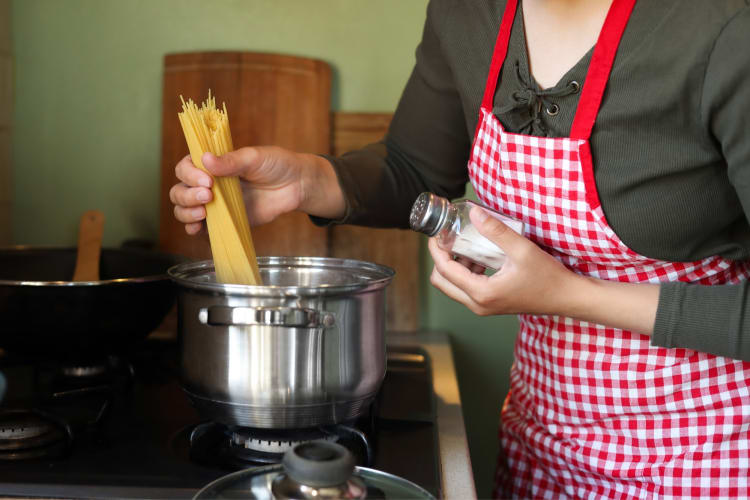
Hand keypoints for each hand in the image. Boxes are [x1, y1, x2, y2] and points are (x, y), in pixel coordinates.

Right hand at [169, 146, 344, 234]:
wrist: (296, 185)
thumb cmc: (276, 165)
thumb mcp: (254, 158)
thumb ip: (231, 161)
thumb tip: (205, 159)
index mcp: (212, 164)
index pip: (185, 168)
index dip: (189, 174)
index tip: (207, 180)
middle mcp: (207, 184)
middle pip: (179, 191)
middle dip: (187, 195)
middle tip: (208, 196)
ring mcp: (214, 204)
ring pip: (184, 210)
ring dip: (186, 212)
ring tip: (203, 213)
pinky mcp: (224, 222)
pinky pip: (201, 229)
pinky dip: (194, 229)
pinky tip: (199, 228)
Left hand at [428, 206, 575, 316]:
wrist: (565, 297)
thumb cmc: (548, 277)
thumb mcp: (522, 249)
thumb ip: (497, 231)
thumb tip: (474, 214)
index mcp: (482, 293)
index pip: (444, 271)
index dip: (436, 250)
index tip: (437, 233)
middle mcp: (477, 304)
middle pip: (441, 282)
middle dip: (440, 259)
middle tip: (448, 238)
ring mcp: (482, 307)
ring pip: (452, 286)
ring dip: (453, 265)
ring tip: (465, 245)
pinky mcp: (488, 305)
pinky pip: (465, 288)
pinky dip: (464, 272)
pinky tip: (478, 257)